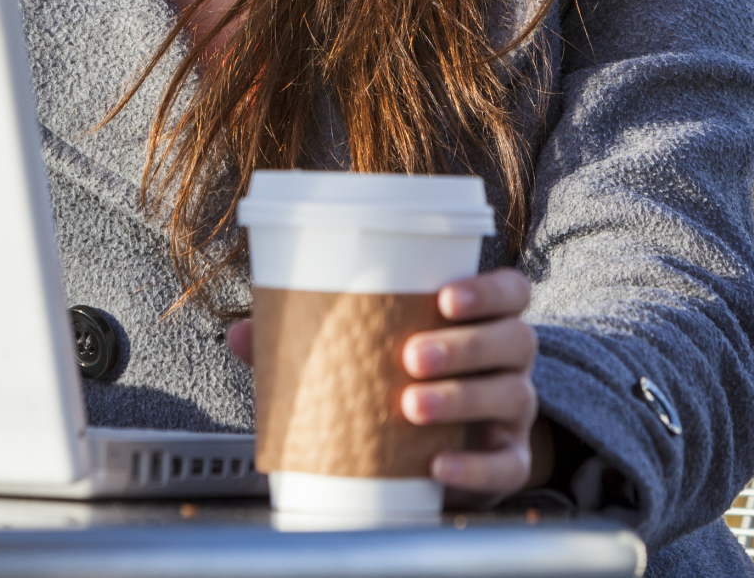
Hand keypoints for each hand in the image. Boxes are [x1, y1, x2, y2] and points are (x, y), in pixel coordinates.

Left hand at [224, 267, 547, 508]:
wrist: (444, 448)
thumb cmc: (404, 381)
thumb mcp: (367, 352)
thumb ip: (309, 338)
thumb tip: (240, 334)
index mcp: (480, 320)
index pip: (510, 291)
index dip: (487, 288)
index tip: (444, 296)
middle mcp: (507, 361)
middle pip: (513, 340)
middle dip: (463, 345)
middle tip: (409, 356)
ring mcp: (513, 412)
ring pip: (511, 395)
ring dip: (461, 399)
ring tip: (410, 407)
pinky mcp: (508, 461)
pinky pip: (507, 464)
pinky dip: (474, 465)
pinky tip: (437, 464)